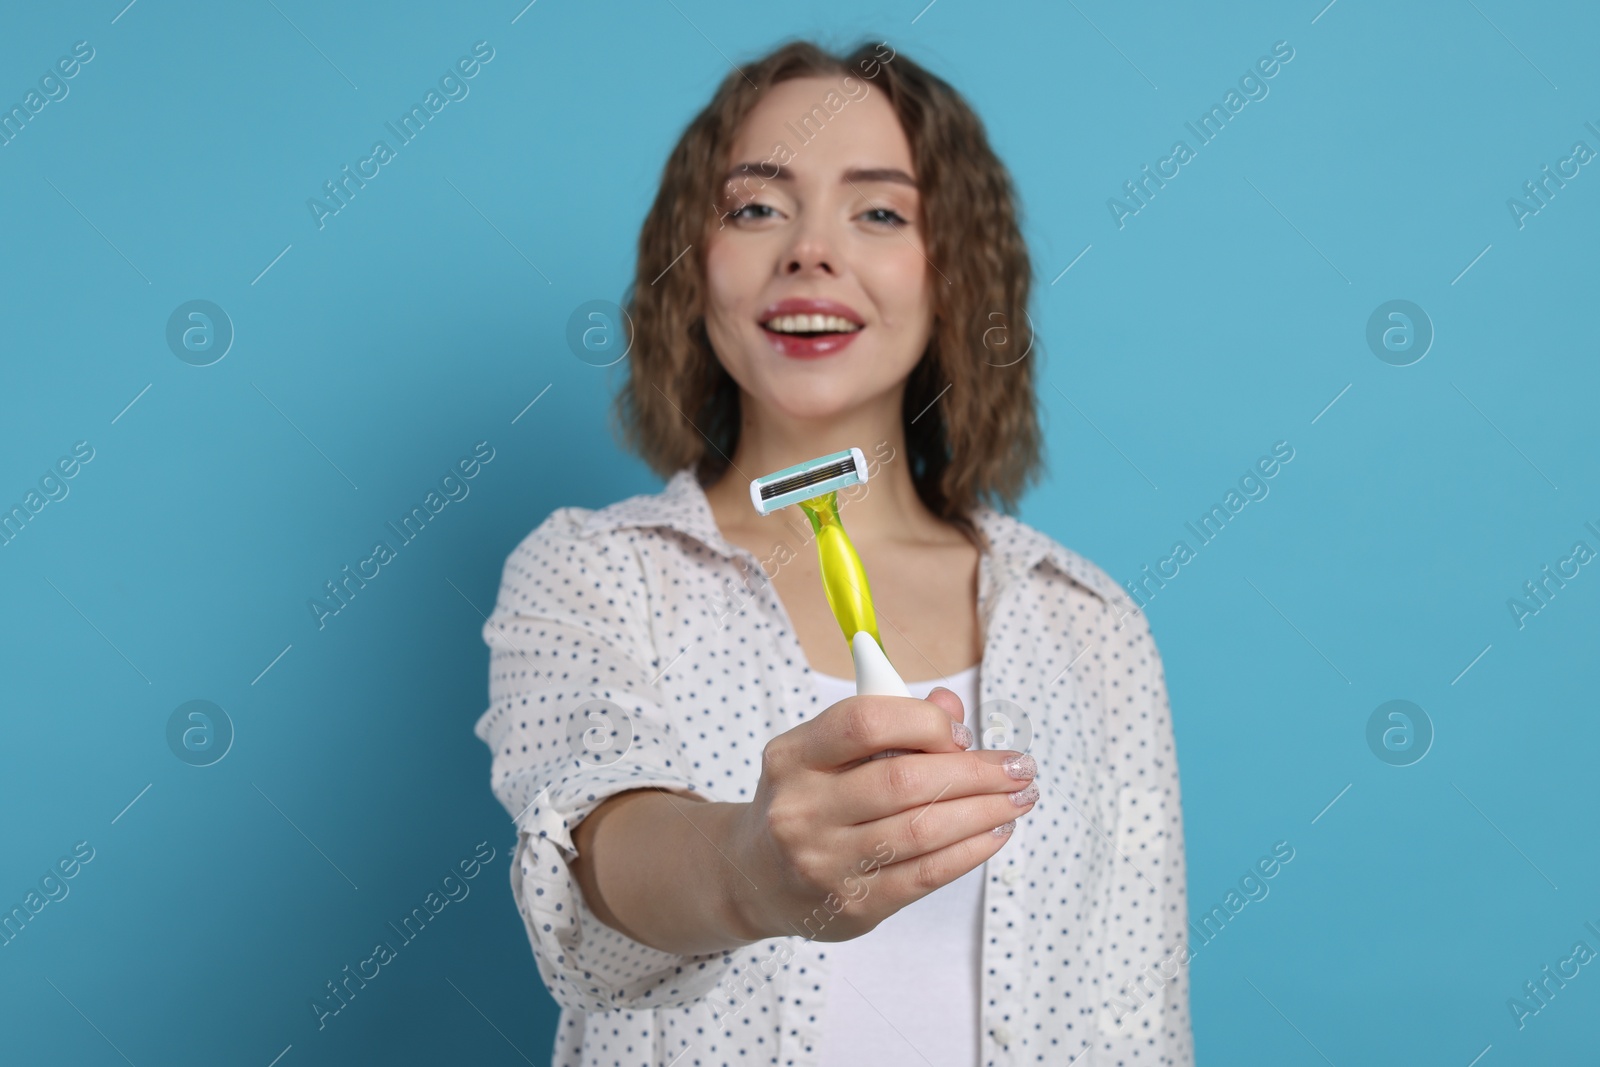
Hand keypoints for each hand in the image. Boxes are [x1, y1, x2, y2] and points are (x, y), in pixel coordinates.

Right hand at [724, 686, 1037, 942]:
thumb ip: (888, 723)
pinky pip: (927, 873)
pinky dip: (971, 850)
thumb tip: (952, 709)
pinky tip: (995, 832)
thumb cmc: (808, 800)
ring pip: (923, 830)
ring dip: (985, 811)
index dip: (925, 722)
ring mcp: (824, 862)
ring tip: (1018, 798)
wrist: (755, 877)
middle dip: (976, 771)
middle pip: (904, 781)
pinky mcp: (853, 905)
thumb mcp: (826, 753)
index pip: (865, 722)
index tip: (963, 733)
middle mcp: (802, 809)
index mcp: (793, 756)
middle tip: (1020, 767)